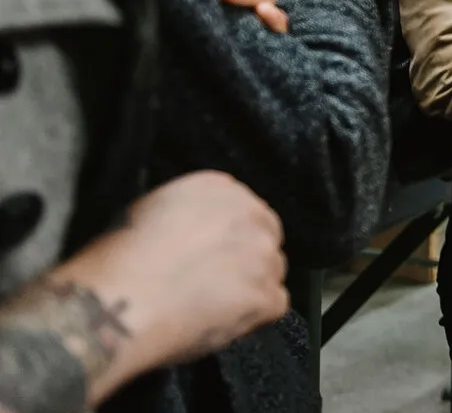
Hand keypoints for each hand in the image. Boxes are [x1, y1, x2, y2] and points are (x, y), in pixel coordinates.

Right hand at [92, 173, 287, 371]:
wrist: (119, 301)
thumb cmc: (119, 261)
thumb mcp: (150, 211)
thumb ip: (189, 214)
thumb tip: (197, 232)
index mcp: (221, 188)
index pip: (243, 210)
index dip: (228, 238)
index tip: (211, 255)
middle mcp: (252, 215)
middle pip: (264, 237)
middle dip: (246, 259)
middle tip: (215, 283)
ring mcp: (264, 255)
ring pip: (272, 271)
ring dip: (251, 287)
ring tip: (211, 306)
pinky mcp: (266, 295)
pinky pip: (274, 305)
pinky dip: (253, 317)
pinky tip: (221, 322)